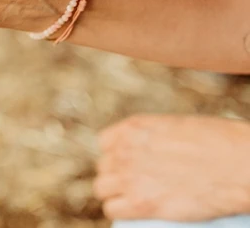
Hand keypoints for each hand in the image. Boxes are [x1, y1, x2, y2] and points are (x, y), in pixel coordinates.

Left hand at [95, 114, 249, 220]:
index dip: (116, 155)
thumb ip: (155, 139)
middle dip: (117, 175)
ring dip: (116, 194)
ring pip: (102, 189)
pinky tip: (132, 211)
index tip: (127, 163)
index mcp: (134, 128)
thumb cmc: (218, 144)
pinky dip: (120, 211)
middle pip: (104, 167)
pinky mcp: (142, 203)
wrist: (237, 164)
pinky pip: (113, 209)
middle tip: (135, 183)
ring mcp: (131, 176)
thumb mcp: (177, 127)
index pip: (105, 143)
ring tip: (132, 198)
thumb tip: (153, 152)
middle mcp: (126, 150)